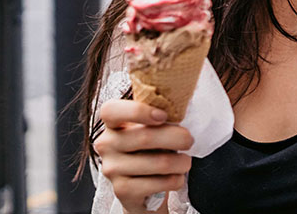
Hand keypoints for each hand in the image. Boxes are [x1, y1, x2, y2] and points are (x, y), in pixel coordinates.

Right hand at [94, 99, 193, 213]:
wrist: (142, 189)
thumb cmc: (151, 150)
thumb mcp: (152, 129)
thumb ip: (159, 116)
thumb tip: (182, 106)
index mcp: (112, 123)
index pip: (111, 110)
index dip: (138, 111)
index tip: (163, 116)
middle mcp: (106, 144)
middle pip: (145, 137)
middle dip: (177, 138)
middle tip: (190, 140)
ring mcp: (112, 169)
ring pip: (159, 163)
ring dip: (182, 162)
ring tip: (185, 162)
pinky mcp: (122, 190)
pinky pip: (159, 183)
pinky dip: (176, 180)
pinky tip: (176, 177)